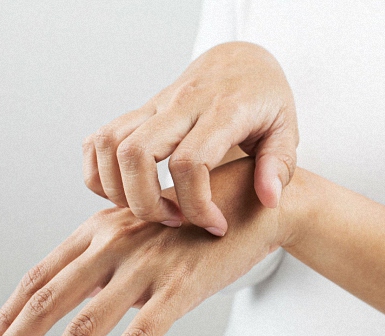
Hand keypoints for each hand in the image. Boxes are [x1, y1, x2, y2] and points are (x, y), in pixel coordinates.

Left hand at [0, 158, 288, 335]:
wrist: (258, 202)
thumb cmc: (203, 218)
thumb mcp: (148, 229)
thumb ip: (115, 260)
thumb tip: (90, 300)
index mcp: (102, 227)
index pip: (41, 275)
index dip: (9, 312)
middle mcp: (115, 242)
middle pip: (48, 302)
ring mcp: (146, 265)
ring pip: (84, 326)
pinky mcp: (181, 287)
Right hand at [83, 42, 298, 235]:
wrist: (241, 60)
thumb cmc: (266, 100)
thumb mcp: (287, 129)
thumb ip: (278, 165)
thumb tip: (268, 200)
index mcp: (222, 111)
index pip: (189, 162)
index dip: (197, 205)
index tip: (216, 225)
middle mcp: (182, 104)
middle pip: (136, 154)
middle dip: (145, 203)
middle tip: (175, 222)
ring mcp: (155, 105)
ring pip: (109, 144)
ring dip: (118, 190)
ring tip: (152, 210)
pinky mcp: (139, 111)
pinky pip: (98, 139)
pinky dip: (98, 172)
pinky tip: (127, 192)